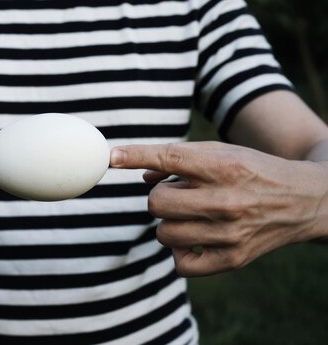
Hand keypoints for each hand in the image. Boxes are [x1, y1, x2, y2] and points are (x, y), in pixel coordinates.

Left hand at [110, 141, 327, 275]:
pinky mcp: (232, 260)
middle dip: (159, 197)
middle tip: (179, 194)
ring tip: (192, 213)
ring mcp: (229, 234)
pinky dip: (179, 251)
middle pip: (156, 203)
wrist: (305, 201)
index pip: (170, 159)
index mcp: (225, 168)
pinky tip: (194, 237)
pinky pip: (180, 264)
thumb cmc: (254, 171)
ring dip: (169, 222)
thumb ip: (180, 158)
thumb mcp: (223, 153)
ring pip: (163, 232)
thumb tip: (140, 175)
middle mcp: (226, 201)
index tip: (112, 156)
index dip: (136, 156)